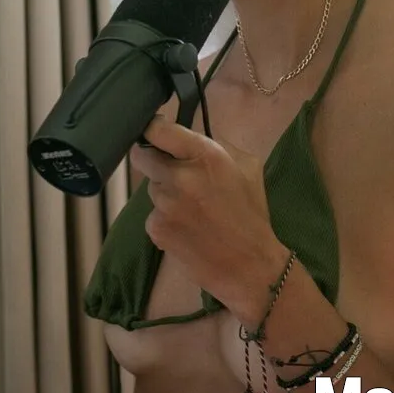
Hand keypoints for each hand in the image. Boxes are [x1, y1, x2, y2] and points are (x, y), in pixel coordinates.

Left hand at [129, 114, 288, 320]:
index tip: (155, 131)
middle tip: (170, 169)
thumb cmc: (251, 212)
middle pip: (142, 156)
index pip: (159, 130)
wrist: (249, 264)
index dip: (152, 128)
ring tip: (190, 207)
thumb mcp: (247, 166)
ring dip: (164, 190)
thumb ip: (216, 146)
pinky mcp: (156, 228)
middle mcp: (180, 176)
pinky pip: (152, 213)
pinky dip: (164, 217)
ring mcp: (164, 204)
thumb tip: (188, 139)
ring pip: (151, 186)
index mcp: (205, 155)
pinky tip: (186, 227)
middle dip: (153, 159)